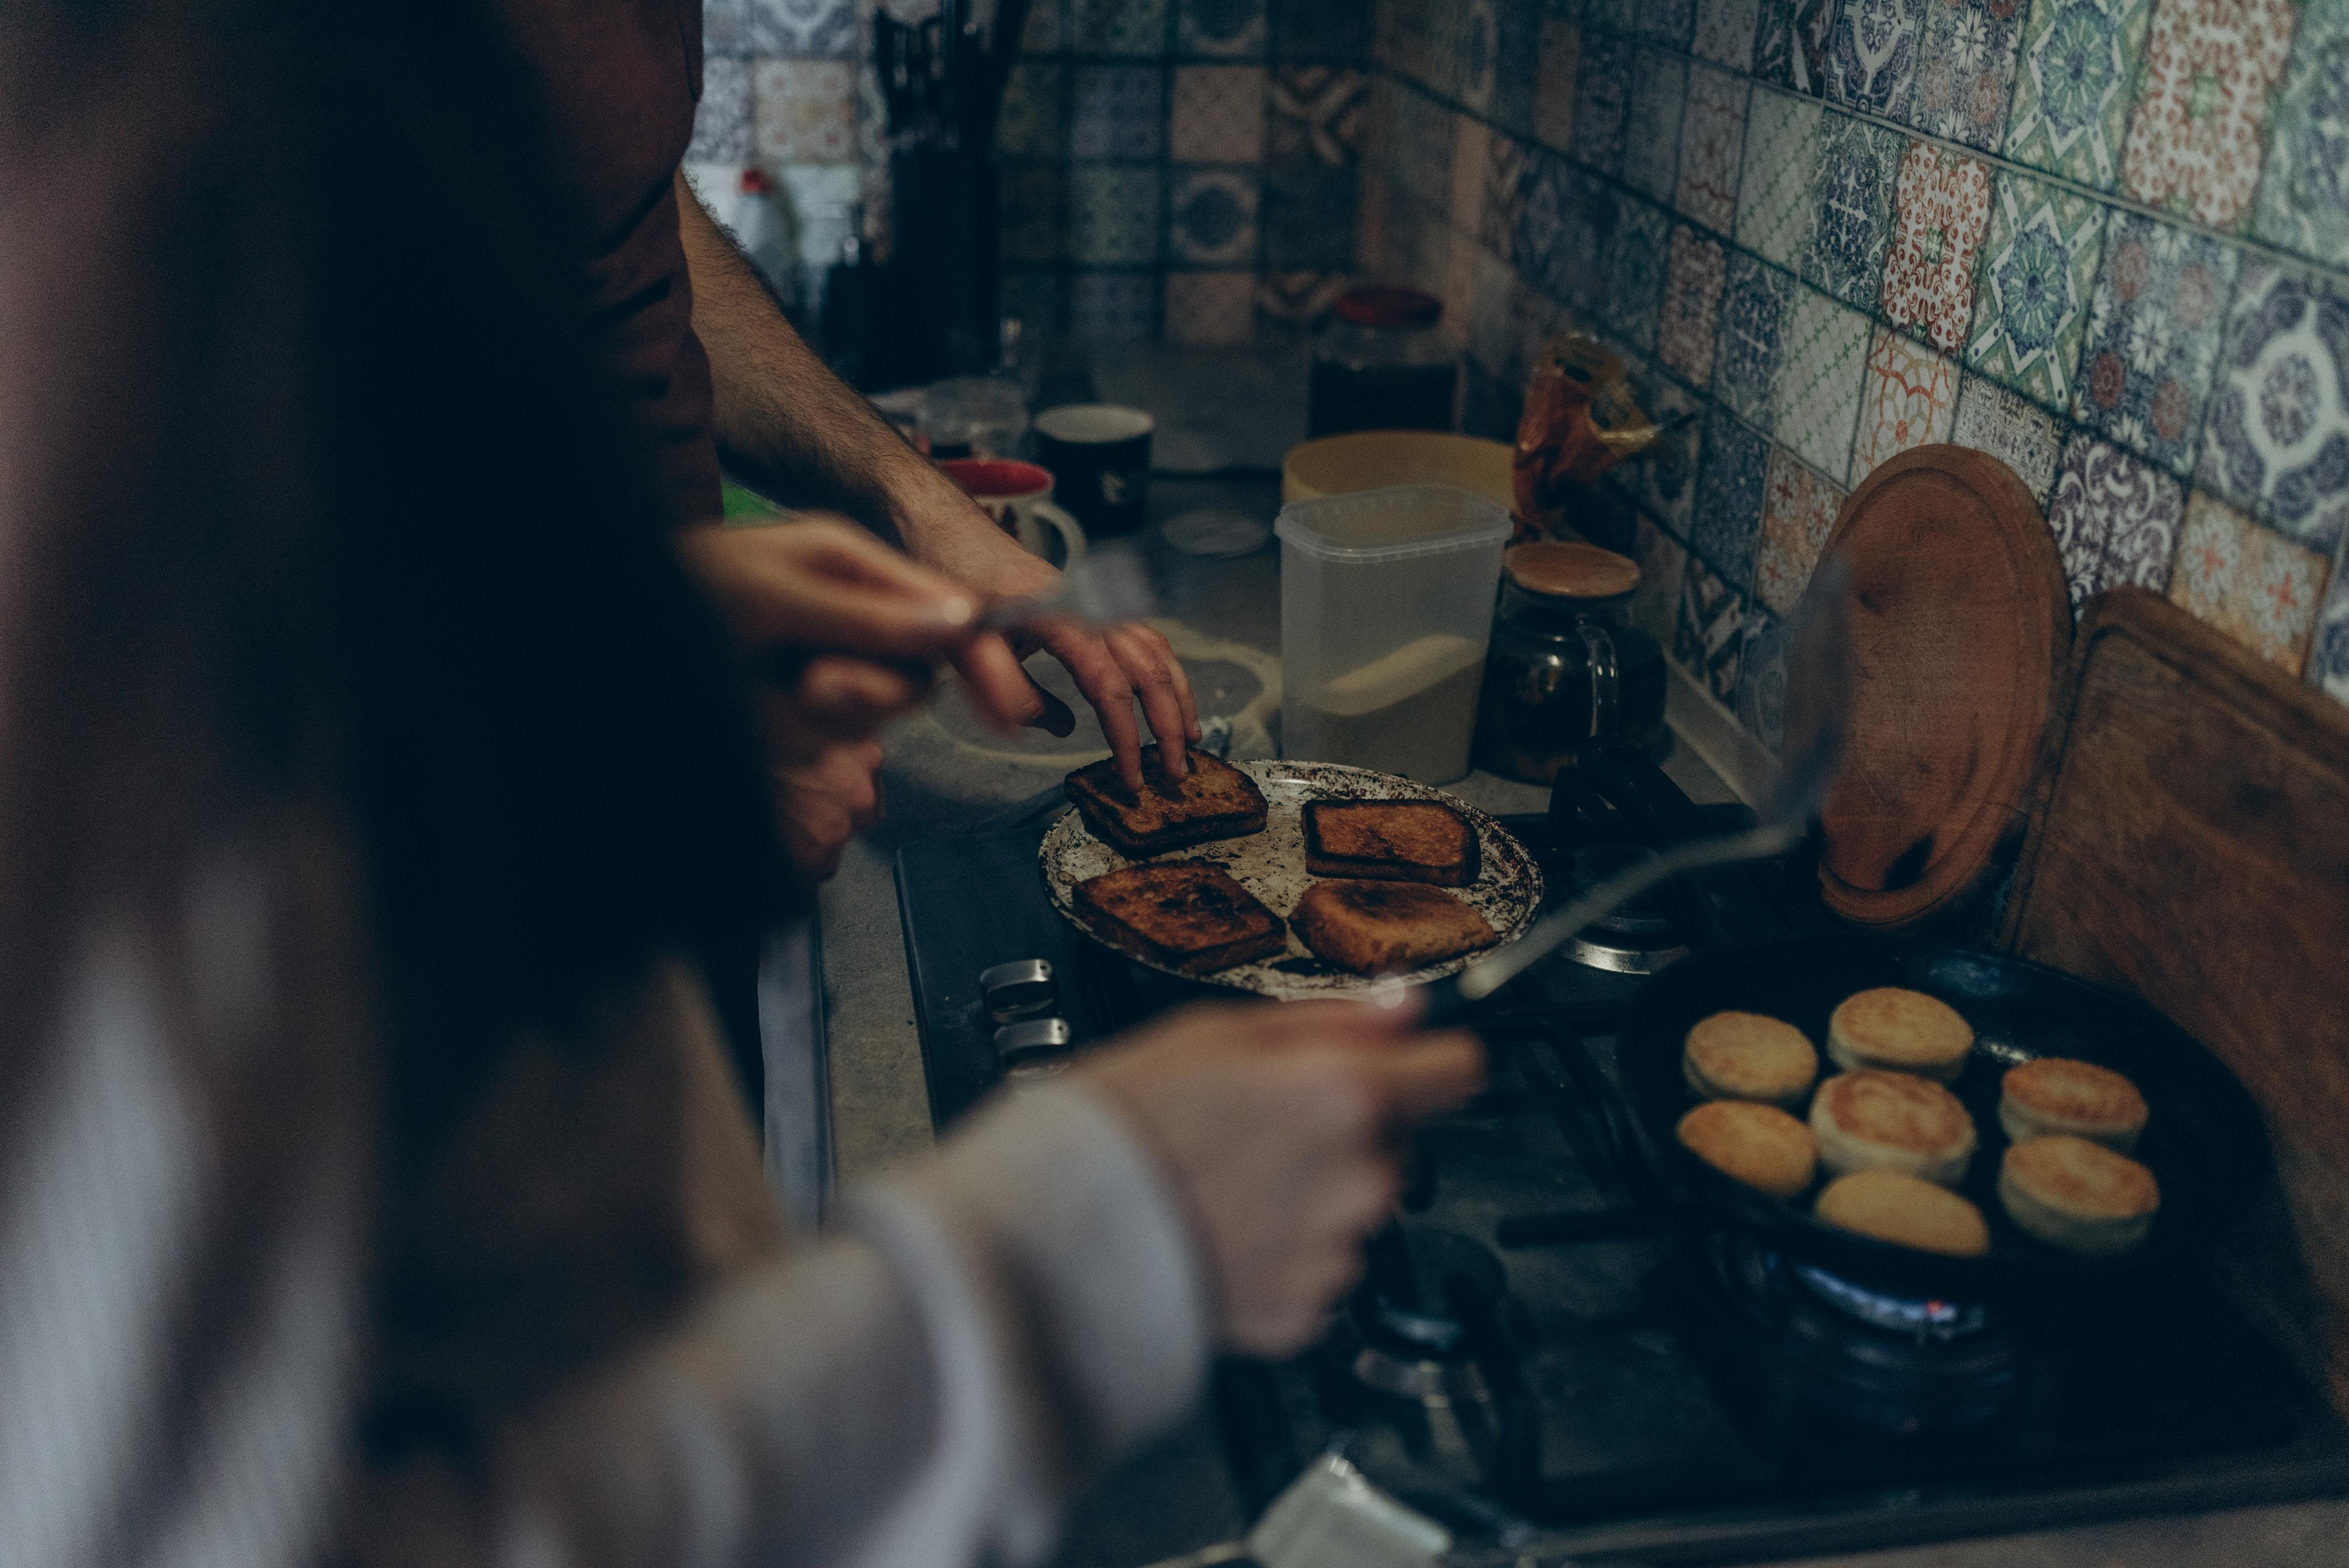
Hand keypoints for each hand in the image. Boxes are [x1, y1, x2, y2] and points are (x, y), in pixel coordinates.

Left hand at [679, 517, 1032, 876]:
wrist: (605, 645)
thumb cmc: (680, 590)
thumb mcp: (772, 597)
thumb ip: (866, 615)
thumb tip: (959, 623)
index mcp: (853, 562)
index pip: (945, 610)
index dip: (985, 657)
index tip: (1011, 711)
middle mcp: (850, 610)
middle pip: (918, 669)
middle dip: (876, 690)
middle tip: (814, 692)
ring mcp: (828, 659)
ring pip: (881, 710)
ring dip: (837, 714)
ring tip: (779, 695)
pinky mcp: (801, 711)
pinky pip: (837, 736)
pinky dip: (805, 734)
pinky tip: (766, 710)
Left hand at [897, 486, 1201, 793]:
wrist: (950, 531)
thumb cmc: (953, 583)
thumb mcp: (966, 647)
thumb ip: (1013, 691)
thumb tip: (1060, 729)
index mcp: (1059, 619)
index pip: (1109, 686)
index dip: (1126, 736)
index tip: (1132, 775)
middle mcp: (1089, 608)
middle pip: (1149, 670)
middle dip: (1168, 725)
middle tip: (1175, 772)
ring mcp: (1097, 603)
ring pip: (1157, 650)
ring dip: (1178, 697)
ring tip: (1189, 738)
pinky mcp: (1096, 603)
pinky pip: (1145, 636)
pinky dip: (1165, 670)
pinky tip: (1169, 695)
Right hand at [1077, 998, 1483, 1356]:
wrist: (1061, 1239)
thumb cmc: (1122, 1126)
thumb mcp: (1215, 1031)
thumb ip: (1329, 1020)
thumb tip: (1402, 1006)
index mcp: (1345, 1093)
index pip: (1457, 1068)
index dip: (1429, 1058)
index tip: (1408, 1060)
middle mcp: (1359, 1179)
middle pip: (1396, 1139)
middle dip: (1348, 1127)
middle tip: (1263, 1123)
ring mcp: (1337, 1253)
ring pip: (1358, 1204)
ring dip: (1316, 1191)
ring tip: (1232, 1179)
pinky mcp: (1307, 1311)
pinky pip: (1320, 1267)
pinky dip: (1285, 1251)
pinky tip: (1226, 1228)